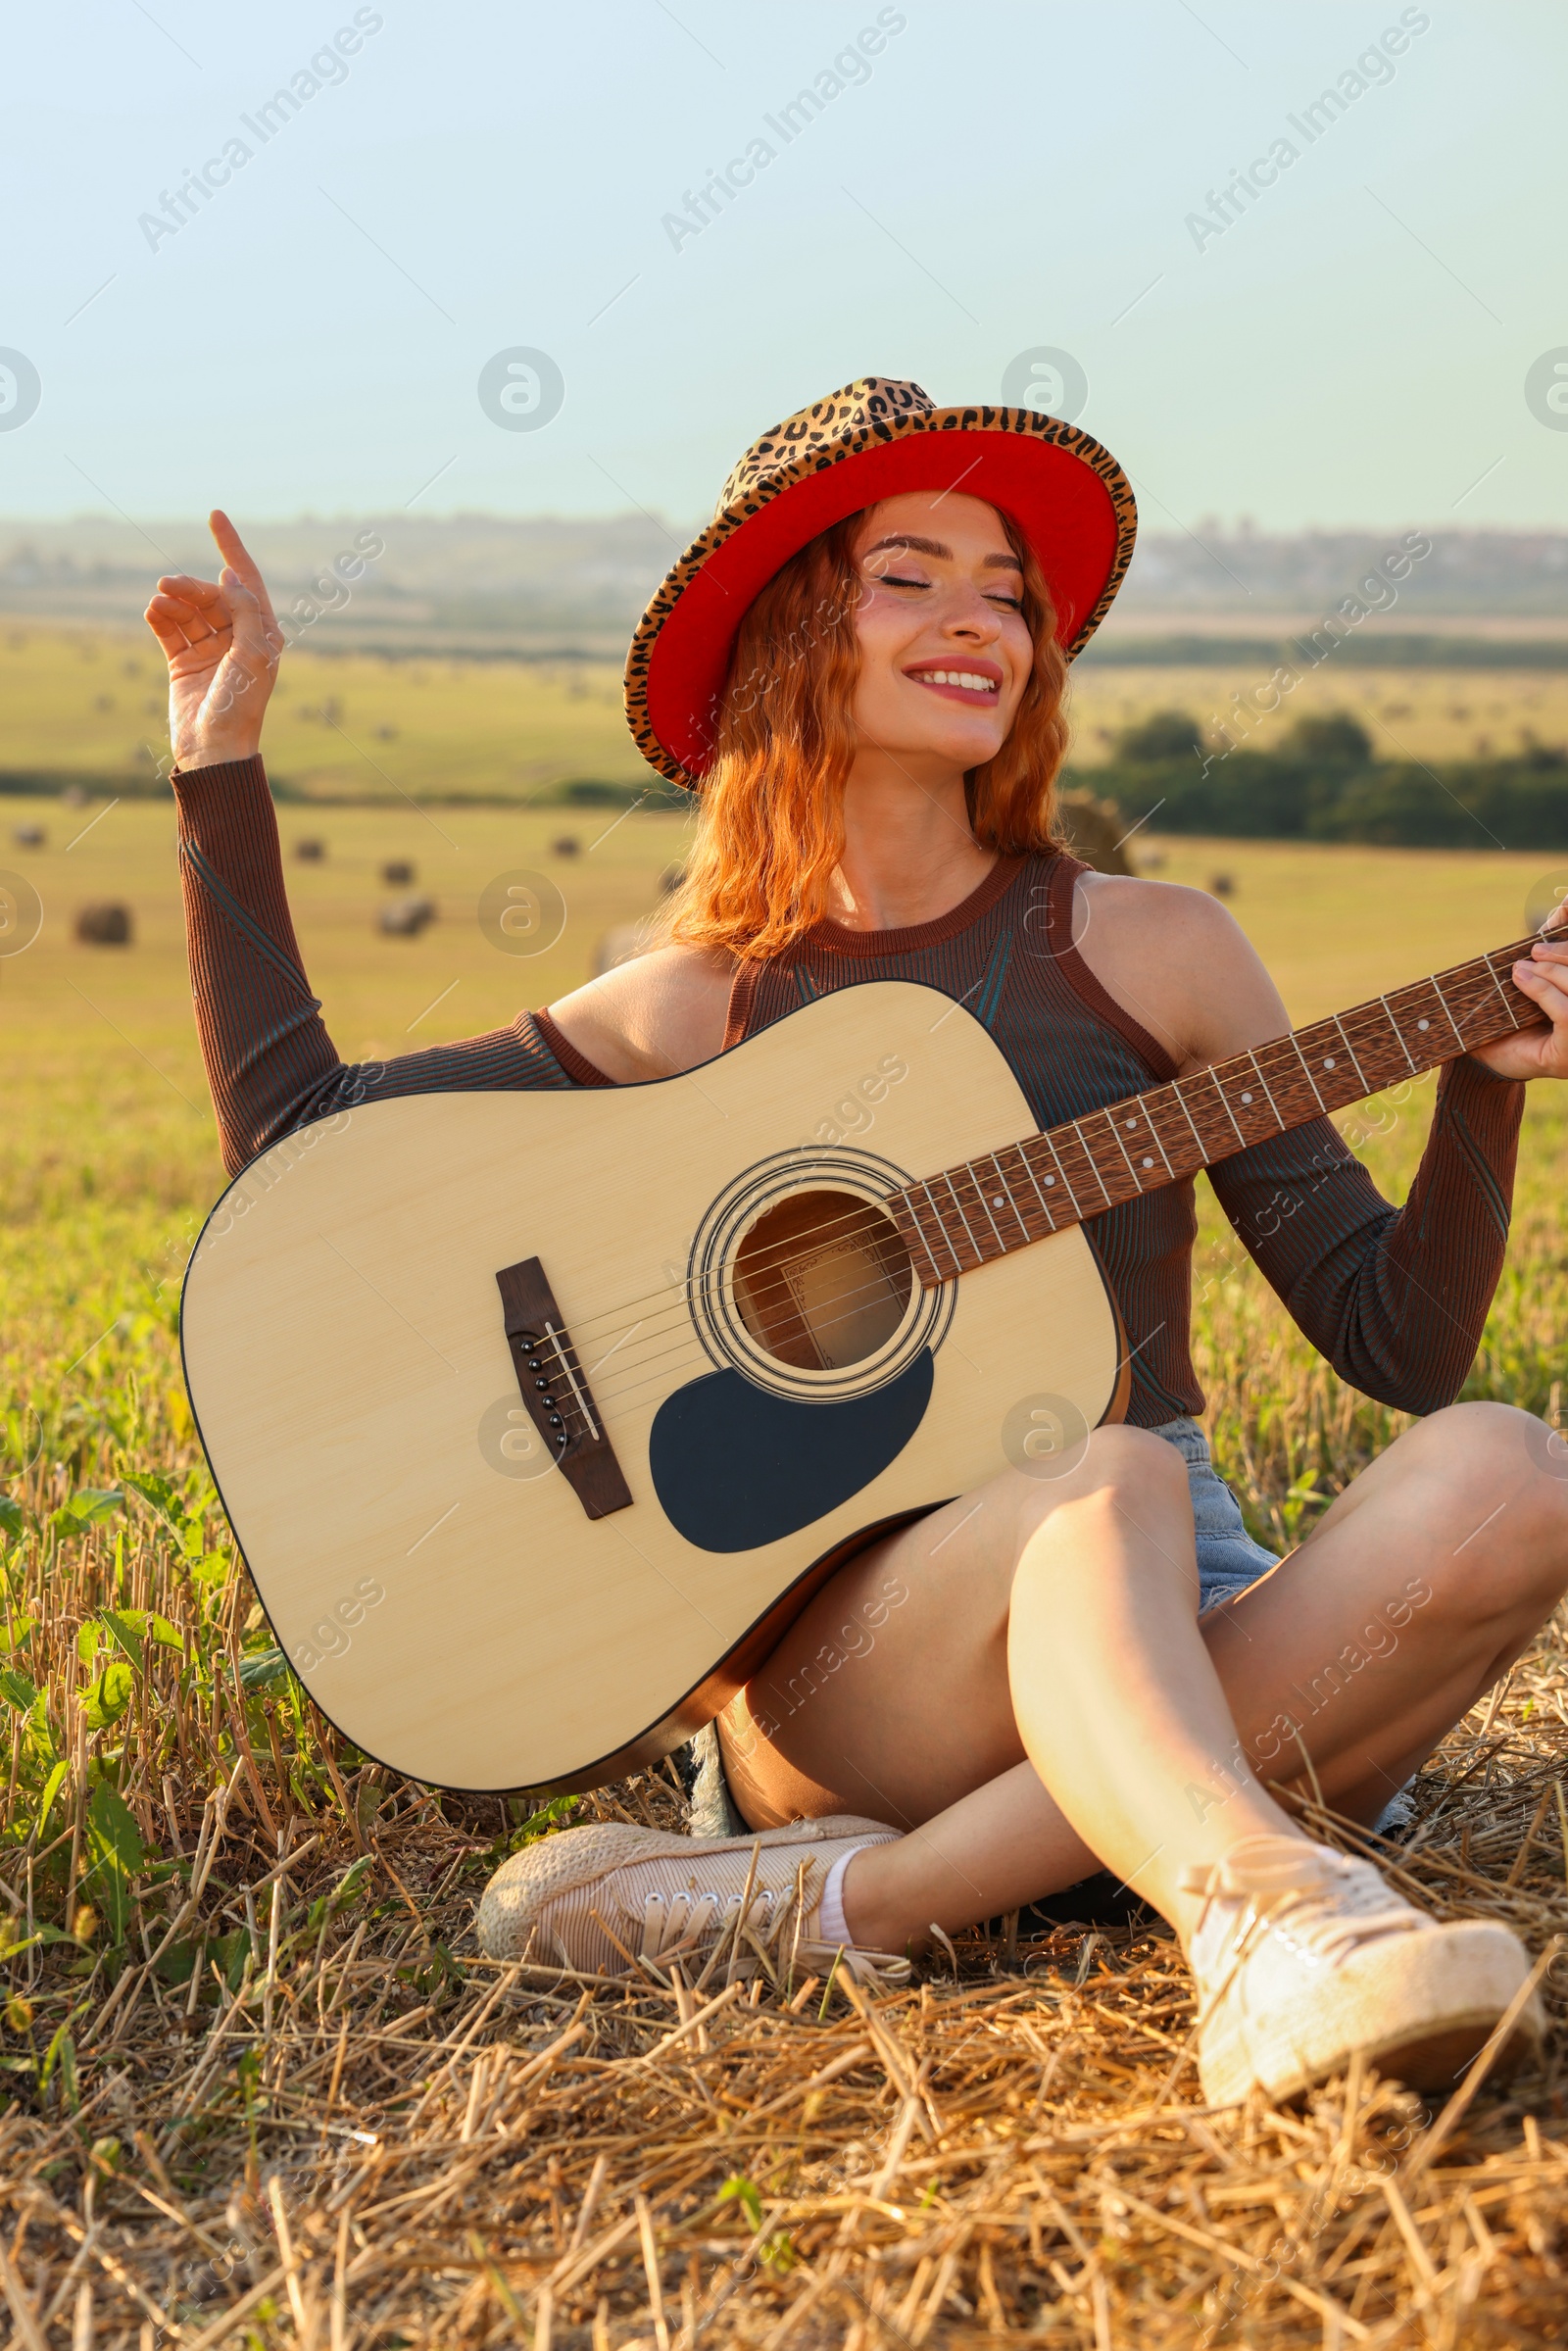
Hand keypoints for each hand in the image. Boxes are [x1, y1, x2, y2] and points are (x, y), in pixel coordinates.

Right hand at [144, 510, 282, 771]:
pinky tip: (152, 612)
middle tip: (167, 585)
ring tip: (158, 601)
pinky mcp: (184, 663)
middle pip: (212, 595)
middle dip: (190, 586)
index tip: (215, 514)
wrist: (214, 749)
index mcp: (264, 634)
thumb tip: (231, 575)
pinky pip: (170, 630)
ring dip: (173, 601)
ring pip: (189, 610)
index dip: (232, 547)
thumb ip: (245, 610)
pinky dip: (160, 618)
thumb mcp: (254, 652)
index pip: (247, 580)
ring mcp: (210, 650)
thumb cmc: (242, 704)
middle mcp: (238, 639)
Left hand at [1472, 895, 1567, 1080]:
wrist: (1487, 1064)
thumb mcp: (1533, 982)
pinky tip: (1522, 980)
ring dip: (1553, 971)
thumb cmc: (1512, 1020)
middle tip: (1534, 949)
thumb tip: (1565, 908)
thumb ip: (1549, 953)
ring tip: (1521, 967)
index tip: (1567, 906)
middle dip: (1565, 954)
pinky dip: (1545, 992)